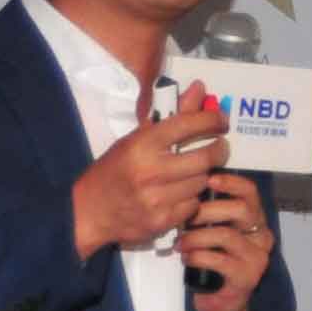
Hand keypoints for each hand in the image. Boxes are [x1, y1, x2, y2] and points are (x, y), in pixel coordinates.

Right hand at [69, 84, 229, 258]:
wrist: (89, 211)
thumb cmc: (113, 171)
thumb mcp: (135, 139)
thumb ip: (172, 117)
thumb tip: (200, 89)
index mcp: (142, 144)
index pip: (187, 124)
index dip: (212, 119)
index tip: (222, 120)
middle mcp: (150, 170)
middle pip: (205, 157)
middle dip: (219, 150)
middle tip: (220, 147)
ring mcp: (156, 198)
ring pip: (201, 182)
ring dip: (203, 175)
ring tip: (194, 171)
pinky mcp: (161, 221)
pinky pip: (193, 205)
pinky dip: (192, 198)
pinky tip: (181, 193)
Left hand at [182, 167, 276, 310]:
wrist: (221, 304)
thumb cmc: (214, 265)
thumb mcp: (212, 233)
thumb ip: (209, 213)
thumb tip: (188, 188)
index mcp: (254, 221)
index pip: (250, 193)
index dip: (231, 182)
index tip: (208, 179)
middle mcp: (261, 237)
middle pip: (241, 209)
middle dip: (207, 210)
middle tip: (185, 218)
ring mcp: (257, 258)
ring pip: (226, 235)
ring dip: (196, 237)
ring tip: (181, 244)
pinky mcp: (246, 277)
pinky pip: (219, 260)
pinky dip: (198, 257)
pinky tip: (188, 259)